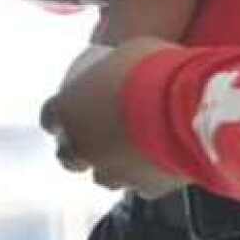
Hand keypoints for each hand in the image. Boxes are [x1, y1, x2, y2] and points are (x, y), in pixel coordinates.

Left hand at [42, 38, 185, 196]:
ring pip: (103, 175)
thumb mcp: (129, 51)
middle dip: (80, 147)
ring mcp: (111, 173)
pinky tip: (159, 158)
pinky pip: (139, 184)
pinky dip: (146, 173)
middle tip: (99, 133)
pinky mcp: (142, 188)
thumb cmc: (154, 72)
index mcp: (68, 110)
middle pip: (68, 156)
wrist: (189, 106)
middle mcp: (81, 148)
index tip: (75, 107)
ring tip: (133, 146)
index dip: (61, 113)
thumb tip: (124, 67)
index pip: (50, 117)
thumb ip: (116, 67)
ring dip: (113, 163)